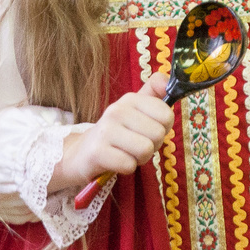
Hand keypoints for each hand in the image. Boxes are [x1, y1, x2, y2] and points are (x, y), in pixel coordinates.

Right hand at [52, 72, 174, 196]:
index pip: (166, 115)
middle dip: (152, 146)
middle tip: (136, 145)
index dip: (163, 128)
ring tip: (127, 153)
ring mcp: (106, 130)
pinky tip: (116, 161)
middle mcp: (117, 110)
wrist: (82, 153)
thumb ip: (155, 95)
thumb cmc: (118, 133)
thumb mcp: (135, 111)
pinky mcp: (97, 152)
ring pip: (146, 150)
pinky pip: (129, 165)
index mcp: (130, 99)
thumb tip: (167, 82)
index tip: (148, 130)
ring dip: (140, 158)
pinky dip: (127, 168)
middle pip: (158, 134)